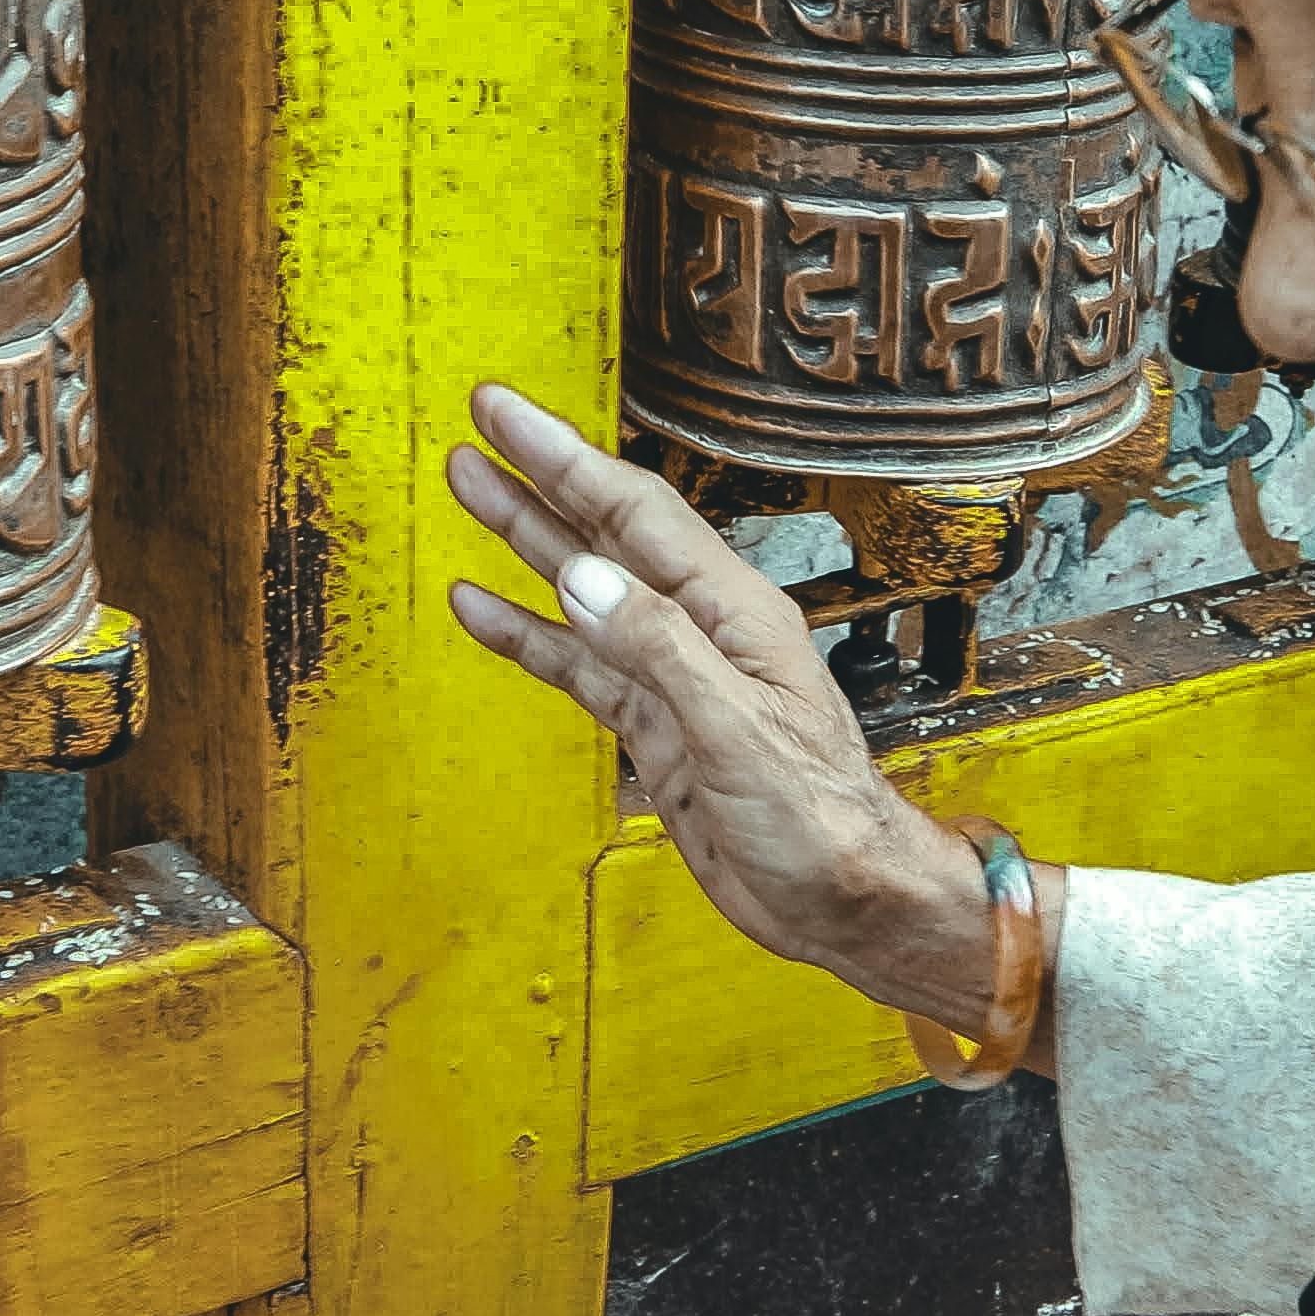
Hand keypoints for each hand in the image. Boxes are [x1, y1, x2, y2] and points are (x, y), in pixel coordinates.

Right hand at [442, 383, 1005, 1034]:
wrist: (844, 900)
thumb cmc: (823, 819)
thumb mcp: (741, 730)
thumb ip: (660, 651)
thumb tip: (582, 581)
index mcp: (735, 612)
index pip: (636, 513)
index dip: (565, 459)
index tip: (508, 415)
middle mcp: (702, 630)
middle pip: (605, 534)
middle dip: (539, 477)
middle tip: (480, 424)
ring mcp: (675, 676)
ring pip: (584, 592)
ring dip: (526, 541)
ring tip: (470, 489)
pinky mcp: (655, 725)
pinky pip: (578, 666)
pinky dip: (528, 635)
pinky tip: (483, 608)